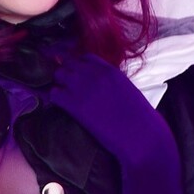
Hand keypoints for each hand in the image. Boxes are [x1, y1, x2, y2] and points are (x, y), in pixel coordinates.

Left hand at [48, 52, 174, 174]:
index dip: (78, 66)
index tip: (77, 75)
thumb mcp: (127, 90)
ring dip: (58, 85)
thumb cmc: (140, 118)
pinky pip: (53, 94)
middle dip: (65, 74)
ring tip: (63, 97)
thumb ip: (111, 83)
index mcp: (110, 70)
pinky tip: (60, 107)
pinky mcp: (74, 105)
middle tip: (66, 88)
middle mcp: (94, 75)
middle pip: (68, 64)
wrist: (139, 135)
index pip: (85, 58)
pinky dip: (53, 99)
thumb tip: (100, 87)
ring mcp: (83, 88)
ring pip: (58, 75)